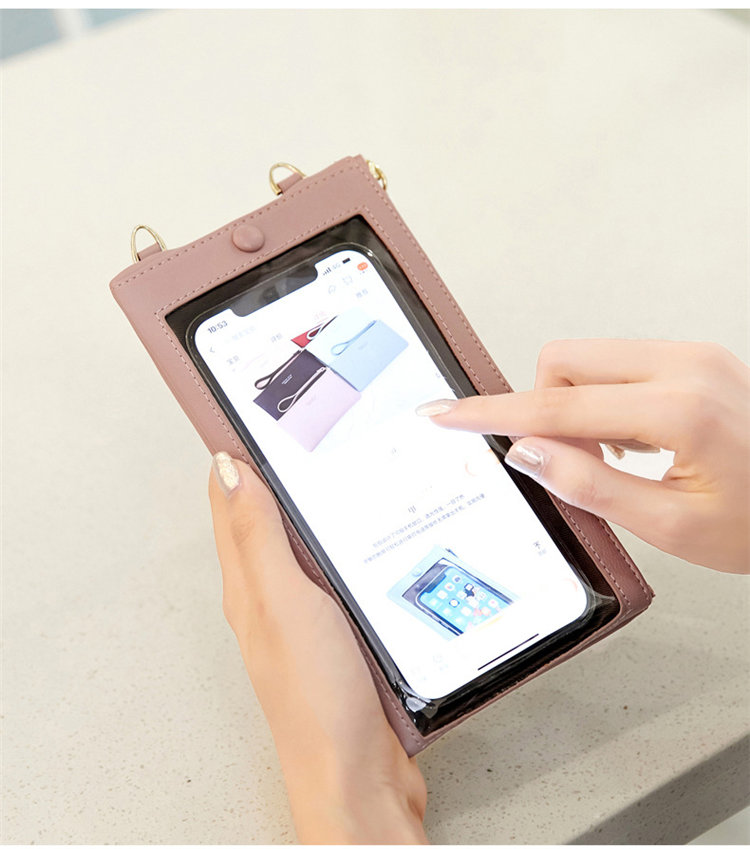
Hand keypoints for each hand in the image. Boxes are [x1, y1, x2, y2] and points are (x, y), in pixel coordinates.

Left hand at [208, 454, 427, 843]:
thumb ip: (258, 537)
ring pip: (305, 545)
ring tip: (329, 472)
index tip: (253, 417)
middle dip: (278, 474)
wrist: (359, 776)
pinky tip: (367, 539)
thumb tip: (230, 470)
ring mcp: (307, 615)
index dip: (238, 456)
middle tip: (296, 434)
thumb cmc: (317, 699)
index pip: (231, 502)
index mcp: (249, 583)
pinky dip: (346, 547)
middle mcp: (272, 596)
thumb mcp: (284, 602)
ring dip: (313, 509)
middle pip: (266, 519)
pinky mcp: (341, 632)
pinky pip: (338, 574)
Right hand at [418, 340, 749, 573]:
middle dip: (546, 409)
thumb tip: (528, 452)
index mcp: (678, 409)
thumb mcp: (670, 525)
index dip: (492, 414)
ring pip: (588, 359)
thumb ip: (589, 484)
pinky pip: (620, 363)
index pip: (555, 406)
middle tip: (570, 459)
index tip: (449, 412)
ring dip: (577, 406)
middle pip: (563, 361)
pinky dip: (605, 399)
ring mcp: (692, 356)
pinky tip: (633, 439)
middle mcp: (685, 366)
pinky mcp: (694, 358)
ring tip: (614, 456)